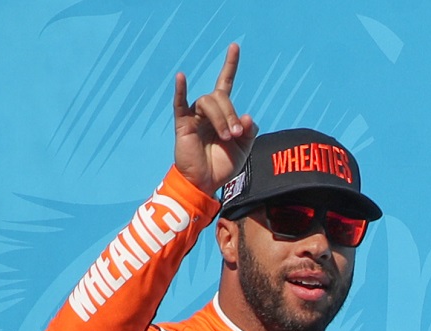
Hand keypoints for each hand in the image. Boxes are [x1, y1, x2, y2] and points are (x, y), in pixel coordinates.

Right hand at [173, 43, 257, 193]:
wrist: (205, 183)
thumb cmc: (222, 166)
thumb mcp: (244, 148)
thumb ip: (250, 131)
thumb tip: (246, 116)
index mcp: (222, 113)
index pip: (226, 83)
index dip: (230, 65)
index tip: (235, 46)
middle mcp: (208, 111)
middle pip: (221, 97)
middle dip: (231, 114)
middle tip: (236, 135)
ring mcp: (194, 117)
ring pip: (208, 102)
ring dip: (221, 118)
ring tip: (226, 137)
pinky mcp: (183, 125)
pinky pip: (180, 104)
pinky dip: (181, 90)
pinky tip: (181, 77)